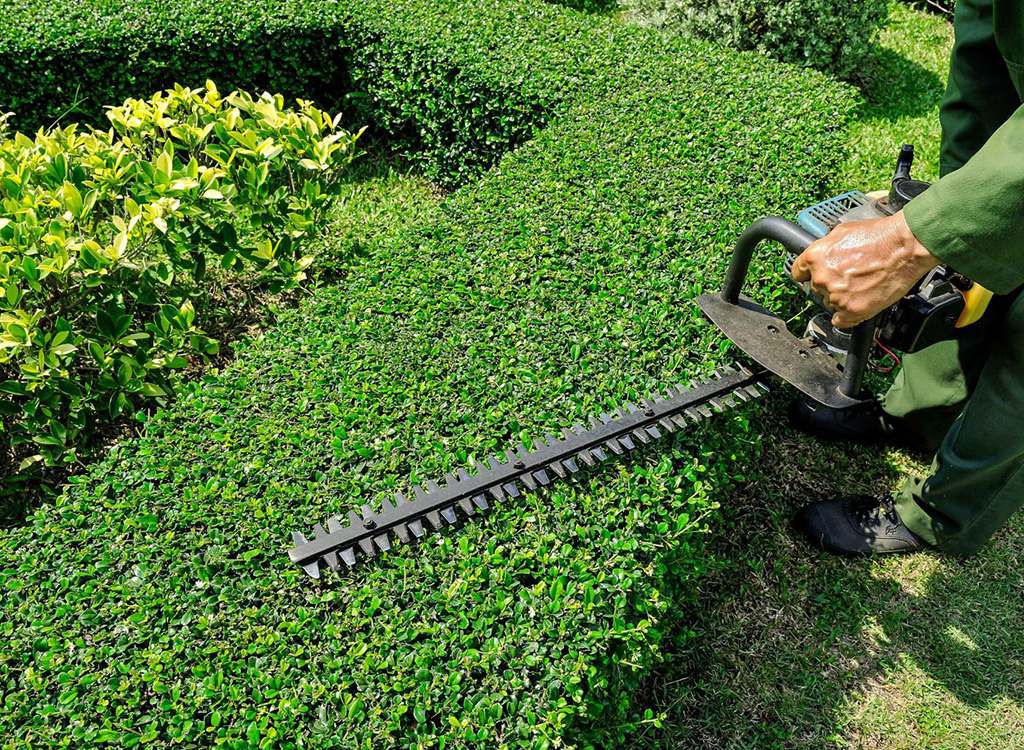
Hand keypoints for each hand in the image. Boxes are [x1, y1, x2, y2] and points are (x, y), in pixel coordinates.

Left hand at [791, 210, 938, 328]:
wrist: (905, 247)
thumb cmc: (879, 237)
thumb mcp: (842, 231)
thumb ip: (826, 247)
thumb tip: (822, 254)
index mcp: (815, 257)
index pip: (798, 273)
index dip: (808, 274)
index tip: (814, 276)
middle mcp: (822, 278)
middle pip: (816, 289)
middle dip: (830, 284)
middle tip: (849, 276)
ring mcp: (836, 296)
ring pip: (830, 303)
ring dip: (842, 298)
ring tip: (861, 285)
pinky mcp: (852, 311)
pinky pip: (841, 321)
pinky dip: (848, 316)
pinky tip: (858, 303)